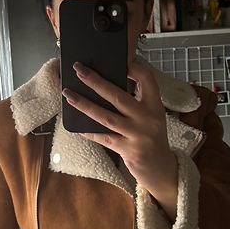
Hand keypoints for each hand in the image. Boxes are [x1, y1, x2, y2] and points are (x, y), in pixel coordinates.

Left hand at [62, 60, 178, 205]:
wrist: (161, 168)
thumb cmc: (152, 138)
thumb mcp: (152, 116)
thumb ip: (136, 101)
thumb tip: (106, 85)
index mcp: (155, 106)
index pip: (148, 79)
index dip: (134, 68)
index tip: (120, 60)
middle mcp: (148, 119)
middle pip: (118, 96)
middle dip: (96, 81)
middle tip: (78, 69)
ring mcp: (138, 135)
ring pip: (106, 117)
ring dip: (85, 105)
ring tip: (68, 94)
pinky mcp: (128, 150)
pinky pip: (103, 138)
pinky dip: (89, 131)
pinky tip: (76, 126)